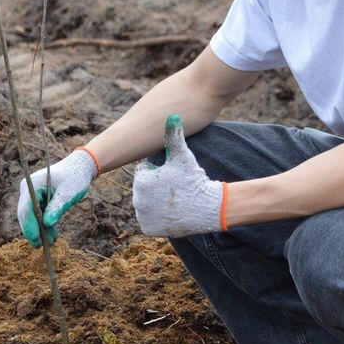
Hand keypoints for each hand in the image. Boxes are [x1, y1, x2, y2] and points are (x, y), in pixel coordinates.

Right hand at [15, 148, 98, 246]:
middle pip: (25, 215)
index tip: (37, 240)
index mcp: (32, 185)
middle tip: (43, 246)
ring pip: (31, 218)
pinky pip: (38, 217)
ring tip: (52, 242)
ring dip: (40, 231)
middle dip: (34, 231)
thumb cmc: (75, 177)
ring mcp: (32, 197)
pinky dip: (44, 226)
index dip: (29, 226)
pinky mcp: (38, 202)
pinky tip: (53, 236)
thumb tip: (47, 224)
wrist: (79, 169)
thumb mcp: (69, 193)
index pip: (25, 209)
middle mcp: (28, 191)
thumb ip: (58, 207)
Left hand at [133, 115, 226, 237]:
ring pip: (146, 203)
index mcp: (141, 181)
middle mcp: (137, 200)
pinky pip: (149, 219)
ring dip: (155, 201)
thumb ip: (174, 135)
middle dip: (156, 187)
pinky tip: (170, 212)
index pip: (144, 172)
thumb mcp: (182, 155)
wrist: (206, 208)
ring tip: (173, 200)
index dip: (159, 171)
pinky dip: (157, 217)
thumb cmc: (193, 179)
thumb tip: (172, 115)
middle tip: (175, 189)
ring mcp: (142, 216)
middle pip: (144, 188)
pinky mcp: (148, 229)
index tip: (172, 176)